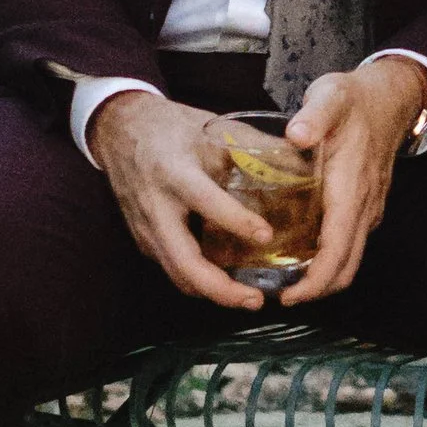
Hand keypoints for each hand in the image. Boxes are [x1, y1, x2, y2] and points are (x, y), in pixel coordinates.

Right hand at [90, 89, 277, 311]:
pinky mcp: (144, 240)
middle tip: (256, 299)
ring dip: (213, 293)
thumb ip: (258, 146)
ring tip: (249, 298)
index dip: (236, 221)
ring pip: (177, 275)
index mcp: (174, 171)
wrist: (119, 129)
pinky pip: (172, 268)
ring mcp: (145, 228)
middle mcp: (156, 206)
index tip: (267, 235)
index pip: (205, 201)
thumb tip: (306, 162)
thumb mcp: (214, 128)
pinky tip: (227, 281)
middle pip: (184, 262)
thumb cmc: (172, 128)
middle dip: (221, 289)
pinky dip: (199, 282)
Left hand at [275, 60, 426, 305]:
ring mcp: (369, 208)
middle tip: (281, 298)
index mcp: (351, 189)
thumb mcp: (331, 97)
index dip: (315, 281)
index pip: (337, 250)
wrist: (391, 97)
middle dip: (317, 290)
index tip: (288, 296)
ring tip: (288, 283)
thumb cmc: (355, 99)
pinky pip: (352, 243)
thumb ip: (315, 114)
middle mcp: (364, 206)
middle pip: (346, 267)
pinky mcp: (368, 205)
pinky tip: (304, 253)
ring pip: (351, 259)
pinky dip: (331, 260)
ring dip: (324, 278)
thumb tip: (297, 133)